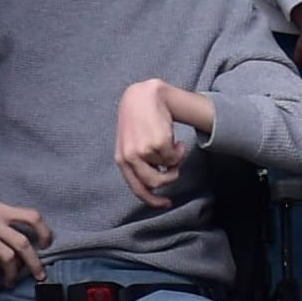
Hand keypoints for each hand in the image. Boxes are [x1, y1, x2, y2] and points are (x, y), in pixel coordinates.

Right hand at [0, 199, 49, 282]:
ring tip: (9, 281)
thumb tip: (20, 248)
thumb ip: (3, 224)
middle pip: (23, 243)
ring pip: (8, 256)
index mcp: (0, 210)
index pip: (32, 216)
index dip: (44, 231)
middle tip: (39, 275)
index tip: (45, 246)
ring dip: (12, 273)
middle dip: (34, 263)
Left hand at [111, 77, 204, 206]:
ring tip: (172, 144)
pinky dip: (179, 150)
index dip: (152, 200)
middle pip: (155, 183)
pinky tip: (175, 139)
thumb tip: (156, 185)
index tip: (165, 203)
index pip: (137, 188)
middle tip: (175, 168)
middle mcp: (131, 157)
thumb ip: (139, 163)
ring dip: (175, 158)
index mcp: (122, 160)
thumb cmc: (139, 119)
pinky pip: (175, 157)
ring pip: (168, 167)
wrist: (144, 96)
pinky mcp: (158, 143)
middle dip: (170, 178)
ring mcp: (144, 151)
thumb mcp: (131, 142)